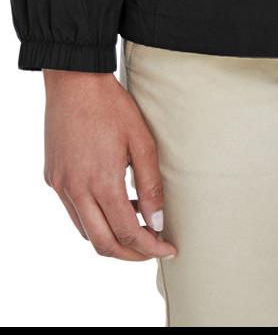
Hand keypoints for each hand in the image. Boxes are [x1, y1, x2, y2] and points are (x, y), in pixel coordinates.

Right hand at [43, 69, 177, 261]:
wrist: (74, 80)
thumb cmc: (111, 105)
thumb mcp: (141, 140)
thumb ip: (150, 184)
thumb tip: (157, 221)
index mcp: (101, 182)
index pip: (127, 234)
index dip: (150, 247)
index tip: (168, 248)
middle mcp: (76, 190)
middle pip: (103, 244)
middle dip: (130, 254)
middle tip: (152, 249)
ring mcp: (60, 185)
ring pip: (85, 231)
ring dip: (111, 236)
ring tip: (137, 221)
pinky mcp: (52, 177)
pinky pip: (73, 211)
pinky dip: (95, 217)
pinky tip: (115, 200)